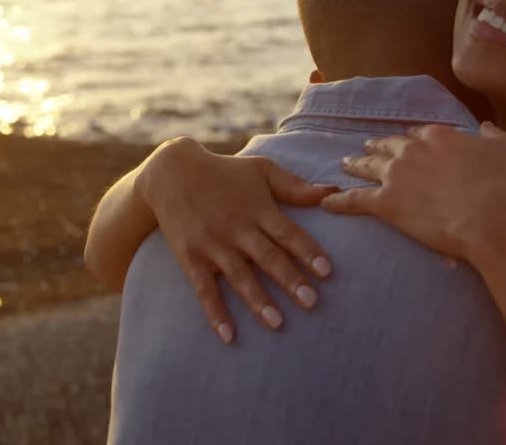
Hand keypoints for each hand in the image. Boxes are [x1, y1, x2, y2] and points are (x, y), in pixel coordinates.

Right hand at [139, 138, 337, 343]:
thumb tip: (333, 191)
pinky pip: (204, 290)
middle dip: (290, 280)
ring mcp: (213, 244)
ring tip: (277, 323)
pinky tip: (228, 336)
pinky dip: (215, 313)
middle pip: (267, 257)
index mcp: (258, 209)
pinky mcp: (191, 257)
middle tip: (311, 302)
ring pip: (239, 276)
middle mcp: (237, 228)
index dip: (308, 252)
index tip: (327, 271)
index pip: (288, 233)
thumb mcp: (261, 170)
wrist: (172, 172)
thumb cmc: (225, 172)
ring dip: (258, 300)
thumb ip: (295, 186)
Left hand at [322, 122, 505, 262]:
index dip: (410, 139)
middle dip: (376, 146)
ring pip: (368, 167)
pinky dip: (339, 202)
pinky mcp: (386, 203)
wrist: (491, 215)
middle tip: (366, 147)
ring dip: (355, 165)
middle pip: (388, 146)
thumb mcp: (505, 146)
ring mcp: (396, 175)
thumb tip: (486, 127)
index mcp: (437, 135)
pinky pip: (355, 200)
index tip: (405, 142)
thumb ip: (493, 134)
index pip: (417, 134)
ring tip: (345, 164)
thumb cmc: (503, 182)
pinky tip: (327, 203)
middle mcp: (411, 150)